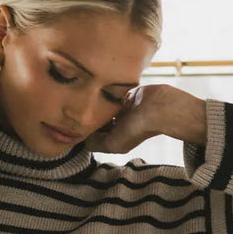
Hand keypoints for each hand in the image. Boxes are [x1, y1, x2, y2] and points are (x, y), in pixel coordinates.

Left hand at [84, 84, 205, 153]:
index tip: (74, 125)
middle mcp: (120, 124)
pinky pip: (111, 93)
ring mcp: (123, 109)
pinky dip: (105, 92)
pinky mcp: (126, 94)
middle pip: (99, 121)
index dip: (86, 132)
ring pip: (104, 106)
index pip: (97, 136)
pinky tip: (96, 90)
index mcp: (117, 138)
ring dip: (97, 103)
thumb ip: (96, 143)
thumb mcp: (113, 144)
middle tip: (75, 109)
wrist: (158, 107)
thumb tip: (83, 140)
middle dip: (90, 117)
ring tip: (83, 98)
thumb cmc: (138, 128)